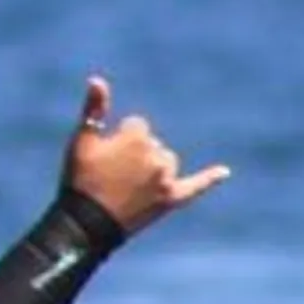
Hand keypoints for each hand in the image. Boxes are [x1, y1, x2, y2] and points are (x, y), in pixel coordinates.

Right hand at [63, 76, 228, 236]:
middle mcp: (158, 155)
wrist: (84, 224)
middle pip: (152, 144)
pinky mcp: (171, 199)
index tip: (103, 158)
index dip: (117, 140)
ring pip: (166, 162)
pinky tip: (224, 172)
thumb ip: (93, 109)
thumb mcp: (81, 142)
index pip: (136, 126)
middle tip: (111, 177)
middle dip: (134, 155)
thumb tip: (97, 79)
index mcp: (137, 137)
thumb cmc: (79, 179)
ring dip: (152, 168)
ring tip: (127, 188)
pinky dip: (209, 179)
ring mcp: (166, 178)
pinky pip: (195, 186)